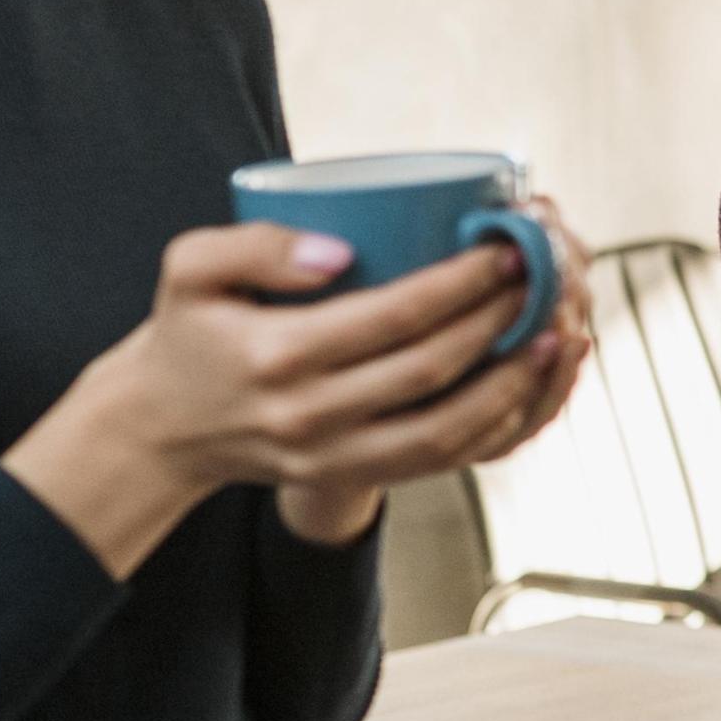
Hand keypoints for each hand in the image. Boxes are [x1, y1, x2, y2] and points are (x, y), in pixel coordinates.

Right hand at [8, 214, 596, 576]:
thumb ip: (254, 244)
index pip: (390, 320)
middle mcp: (311, 417)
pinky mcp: (353, 477)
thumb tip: (339, 251)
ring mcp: (335, 457)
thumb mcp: (191, 268)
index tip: (503, 248)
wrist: (162, 427)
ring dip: (513, 385)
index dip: (457, 285)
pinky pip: (442, 463)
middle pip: (430, 372)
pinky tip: (529, 386)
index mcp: (276, 358)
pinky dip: (496, 428)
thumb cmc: (187, 330)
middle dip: (498, 321)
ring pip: (448, 432)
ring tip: (558, 333)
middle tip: (542, 275)